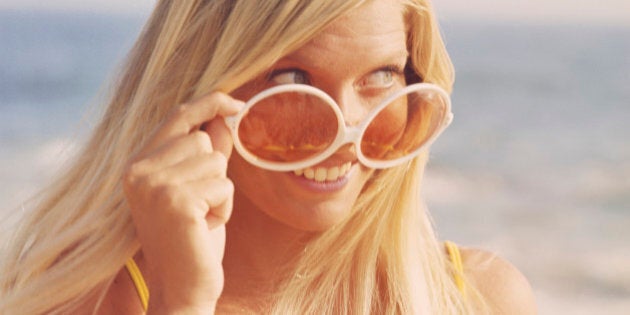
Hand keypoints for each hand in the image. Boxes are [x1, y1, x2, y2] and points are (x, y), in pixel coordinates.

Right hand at [123, 92, 241, 313]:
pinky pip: (225, 185)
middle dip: (215, 173)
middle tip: (199, 207)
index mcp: (138, 166)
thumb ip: (207, 154)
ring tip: (201, 218)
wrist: (182, 288)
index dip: (210, 103)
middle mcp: (139, 171)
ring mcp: (154, 185)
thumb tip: (224, 118)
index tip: (237, 103)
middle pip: (205, 140)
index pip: (177, 118)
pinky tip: (206, 227)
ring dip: (221, 191)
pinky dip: (225, 207)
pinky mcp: (177, 201)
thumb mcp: (198, 189)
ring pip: (217, 161)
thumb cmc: (192, 238)